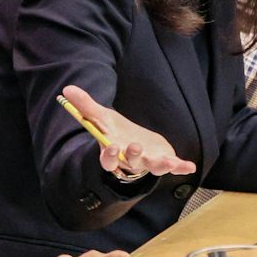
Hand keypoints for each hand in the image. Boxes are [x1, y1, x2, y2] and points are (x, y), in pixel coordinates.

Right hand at [60, 86, 194, 179]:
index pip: (108, 161)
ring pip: (153, 167)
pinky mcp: (163, 160)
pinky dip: (180, 167)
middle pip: (131, 163)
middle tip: (134, 146)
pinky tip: (189, 166)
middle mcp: (130, 162)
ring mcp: (148, 162)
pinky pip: (172, 166)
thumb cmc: (115, 131)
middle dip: (133, 156)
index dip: (109, 156)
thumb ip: (85, 106)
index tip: (110, 147)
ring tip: (168, 162)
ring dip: (160, 165)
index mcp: (113, 153)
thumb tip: (67, 89)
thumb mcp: (101, 117)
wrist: (132, 140)